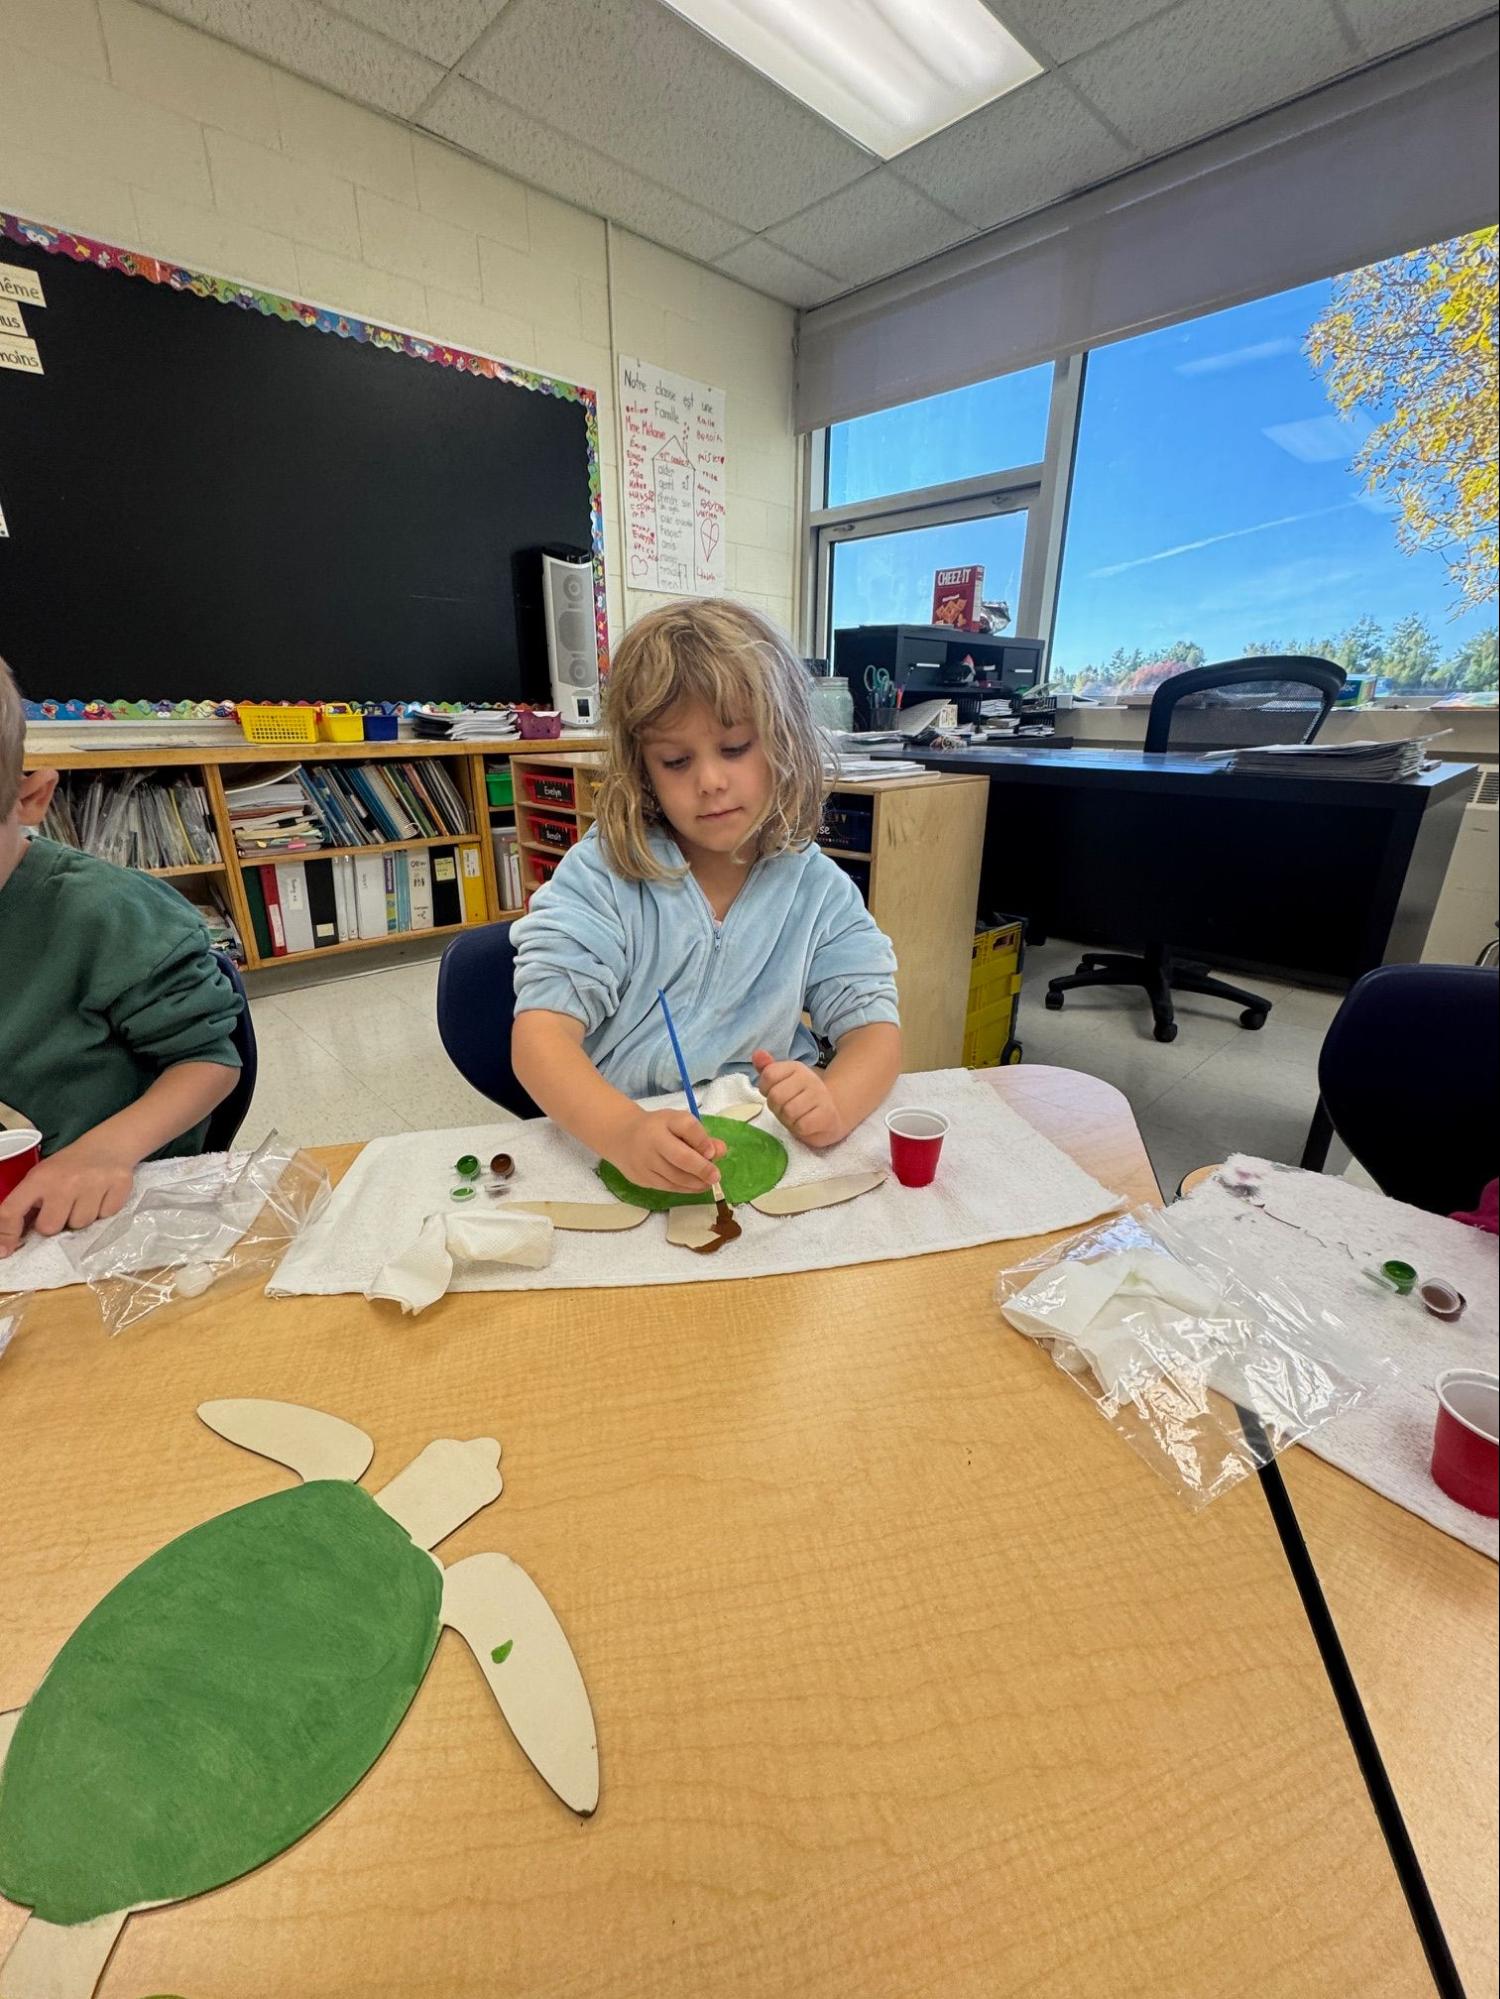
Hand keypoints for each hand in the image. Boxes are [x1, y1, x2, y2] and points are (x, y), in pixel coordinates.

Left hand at [0, 1136, 136, 1256]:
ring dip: (81, 1216)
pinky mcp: (119, 1186)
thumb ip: (28, 1205)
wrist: (108, 1145)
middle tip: (63, 1207)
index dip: (6, 1234)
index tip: (5, 1251)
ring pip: (80, 1224)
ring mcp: (93, 1184)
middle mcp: (65, 1181)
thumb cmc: (70, 1166)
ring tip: (85, 1199)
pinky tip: (102, 1195)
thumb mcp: (43, 1177)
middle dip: (56, 1222)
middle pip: (50, 1227)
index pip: (12, 1211)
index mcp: (39, 1178)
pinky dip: (103, 1210)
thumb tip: (12, 1240)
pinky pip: (106, 1216)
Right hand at [608, 1108, 725, 1195]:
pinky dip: (684, 1188)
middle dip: (702, 1169)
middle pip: (681, 1157)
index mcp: (664, 1121)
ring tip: (708, 1182)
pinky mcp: (641, 1178)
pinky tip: (695, 1186)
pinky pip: (667, 1186)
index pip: (686, 1126)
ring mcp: (644, 1161)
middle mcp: (652, 1140)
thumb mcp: (677, 1123)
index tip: (712, 1152)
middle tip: (716, 1176)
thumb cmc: (657, 1128)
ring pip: (675, 1177)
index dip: (702, 1140)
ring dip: (696, 1182)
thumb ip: (700, 1136)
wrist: (621, 1136)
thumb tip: (720, 1151)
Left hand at [752, 1049, 847, 1147]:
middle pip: (776, 1096)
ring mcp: (820, 1096)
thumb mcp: (783, 1083)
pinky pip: (802, 1126)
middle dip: (777, 1108)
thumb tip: (757, 1054)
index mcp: (796, 1068)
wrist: (832, 1114)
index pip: (768, 1075)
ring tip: (797, 1117)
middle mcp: (809, 1078)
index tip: (776, 1094)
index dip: (766, 1089)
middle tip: (786, 1109)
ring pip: (788, 1112)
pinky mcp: (827, 1115)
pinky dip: (800, 1129)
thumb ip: (768, 1069)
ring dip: (788, 1120)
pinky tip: (806, 1125)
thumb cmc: (801, 1099)